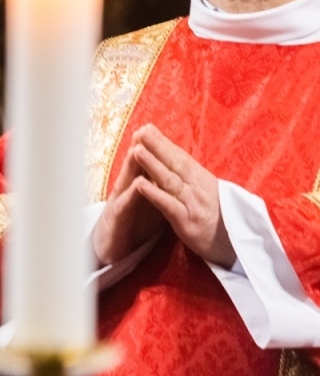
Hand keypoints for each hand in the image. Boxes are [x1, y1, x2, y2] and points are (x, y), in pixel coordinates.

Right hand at [91, 138, 167, 266]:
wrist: (112, 250)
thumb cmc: (133, 225)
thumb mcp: (149, 203)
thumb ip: (158, 186)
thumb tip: (173, 170)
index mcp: (135, 188)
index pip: (144, 165)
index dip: (151, 149)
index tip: (156, 129)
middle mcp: (125, 193)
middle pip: (133, 168)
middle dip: (139, 149)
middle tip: (145, 130)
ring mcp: (119, 206)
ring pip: (126, 183)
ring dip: (131, 167)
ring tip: (138, 150)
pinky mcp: (116, 222)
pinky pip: (124, 207)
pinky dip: (130, 196)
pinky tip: (136, 185)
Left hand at [128, 124, 235, 265]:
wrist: (238, 248)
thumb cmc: (220, 221)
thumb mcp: (206, 194)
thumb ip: (190, 179)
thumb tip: (174, 160)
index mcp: (202, 180)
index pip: (180, 157)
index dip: (163, 142)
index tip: (147, 127)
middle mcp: (199, 188)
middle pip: (175, 163)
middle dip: (157, 146)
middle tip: (140, 130)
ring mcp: (194, 204)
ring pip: (170, 181)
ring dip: (153, 165)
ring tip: (136, 151)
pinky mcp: (188, 222)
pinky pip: (169, 206)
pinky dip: (155, 194)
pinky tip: (140, 185)